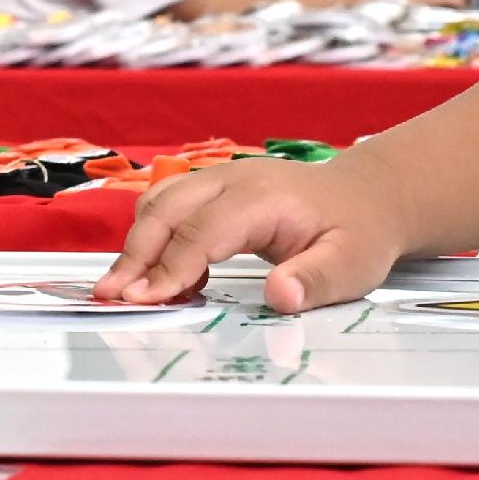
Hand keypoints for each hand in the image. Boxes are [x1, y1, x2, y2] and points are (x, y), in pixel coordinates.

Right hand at [99, 154, 408, 310]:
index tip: (143, 300)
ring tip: (127, 291)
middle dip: (134, 255)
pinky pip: (169, 208)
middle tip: (111, 297)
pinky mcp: (214, 190)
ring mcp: (221, 180)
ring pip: (159, 204)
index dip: (169, 268)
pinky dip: (154, 239)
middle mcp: (233, 179)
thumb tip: (279, 295)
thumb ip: (313, 280)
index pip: (201, 232)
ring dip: (138, 246)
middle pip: (166, 211)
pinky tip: (165, 280)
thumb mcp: (352, 265)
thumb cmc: (359, 230)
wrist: (368, 196)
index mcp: (263, 197)